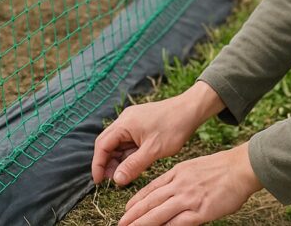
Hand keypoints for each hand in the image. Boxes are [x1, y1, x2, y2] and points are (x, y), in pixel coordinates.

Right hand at [92, 81, 224, 186]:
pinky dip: (129, 154)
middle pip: (107, 144)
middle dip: (108, 163)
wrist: (192, 109)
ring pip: (118, 144)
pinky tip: (135, 164)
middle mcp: (125, 120)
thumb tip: (116, 180)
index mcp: (124, 123)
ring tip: (126, 174)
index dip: (98, 164)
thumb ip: (133, 165)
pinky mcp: (141, 124)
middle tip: (115, 180)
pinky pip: (129, 141)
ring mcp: (133, 122)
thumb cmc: (175, 126)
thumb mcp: (154, 150)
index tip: (99, 182)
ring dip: (119, 159)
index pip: (102, 145)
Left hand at [118, 142, 262, 225]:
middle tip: (120, 224)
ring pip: (158, 213)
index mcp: (178, 172)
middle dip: (133, 215)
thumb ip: (182, 179)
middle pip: (150, 202)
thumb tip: (171, 192)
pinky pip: (177, 223)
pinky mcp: (200, 211)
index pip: (151, 188)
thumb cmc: (223, 168)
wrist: (241, 167)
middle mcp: (179, 185)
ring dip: (141, 223)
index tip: (127, 209)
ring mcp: (189, 198)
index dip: (136, 201)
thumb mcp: (195, 167)